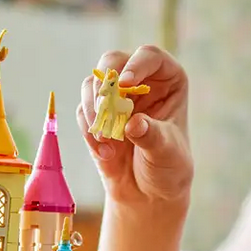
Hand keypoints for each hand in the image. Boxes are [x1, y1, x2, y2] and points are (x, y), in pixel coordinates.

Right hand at [78, 45, 192, 207]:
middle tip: (102, 106)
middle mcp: (140, 81)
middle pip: (113, 61)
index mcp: (168, 80)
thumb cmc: (168, 169)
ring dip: (93, 109)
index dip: (135, 65)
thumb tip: (133, 123)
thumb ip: (152, 137)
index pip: (150, 56)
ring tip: (105, 139)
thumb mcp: (167, 154)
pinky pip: (82, 112)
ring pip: (93, 83)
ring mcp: (115, 95)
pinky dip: (89, 131)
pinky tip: (106, 154)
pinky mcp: (96, 114)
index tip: (124, 83)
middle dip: (104, 83)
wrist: (148, 193)